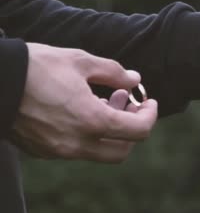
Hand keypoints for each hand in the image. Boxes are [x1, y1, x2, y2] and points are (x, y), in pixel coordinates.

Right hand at [12, 43, 157, 162]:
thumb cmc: (36, 66)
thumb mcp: (80, 61)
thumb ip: (114, 72)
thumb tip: (135, 80)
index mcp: (92, 121)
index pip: (139, 131)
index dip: (150, 115)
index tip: (149, 102)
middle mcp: (77, 143)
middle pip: (122, 150)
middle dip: (131, 128)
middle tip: (125, 103)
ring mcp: (58, 150)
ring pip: (98, 152)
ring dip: (109, 131)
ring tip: (99, 100)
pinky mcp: (42, 151)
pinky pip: (75, 149)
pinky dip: (87, 134)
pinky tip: (78, 109)